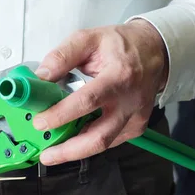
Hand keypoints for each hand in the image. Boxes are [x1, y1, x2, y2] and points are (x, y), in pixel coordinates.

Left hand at [32, 19, 168, 164]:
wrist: (154, 51)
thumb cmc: (122, 45)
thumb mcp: (89, 38)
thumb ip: (62, 56)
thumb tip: (41, 76)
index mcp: (118, 76)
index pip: (87, 101)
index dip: (61, 115)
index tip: (40, 122)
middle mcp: (129, 101)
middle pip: (98, 136)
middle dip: (69, 150)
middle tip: (46, 155)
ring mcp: (135, 117)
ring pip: (103, 144)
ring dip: (75, 152)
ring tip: (53, 153)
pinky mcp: (136, 127)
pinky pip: (109, 142)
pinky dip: (88, 144)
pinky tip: (73, 141)